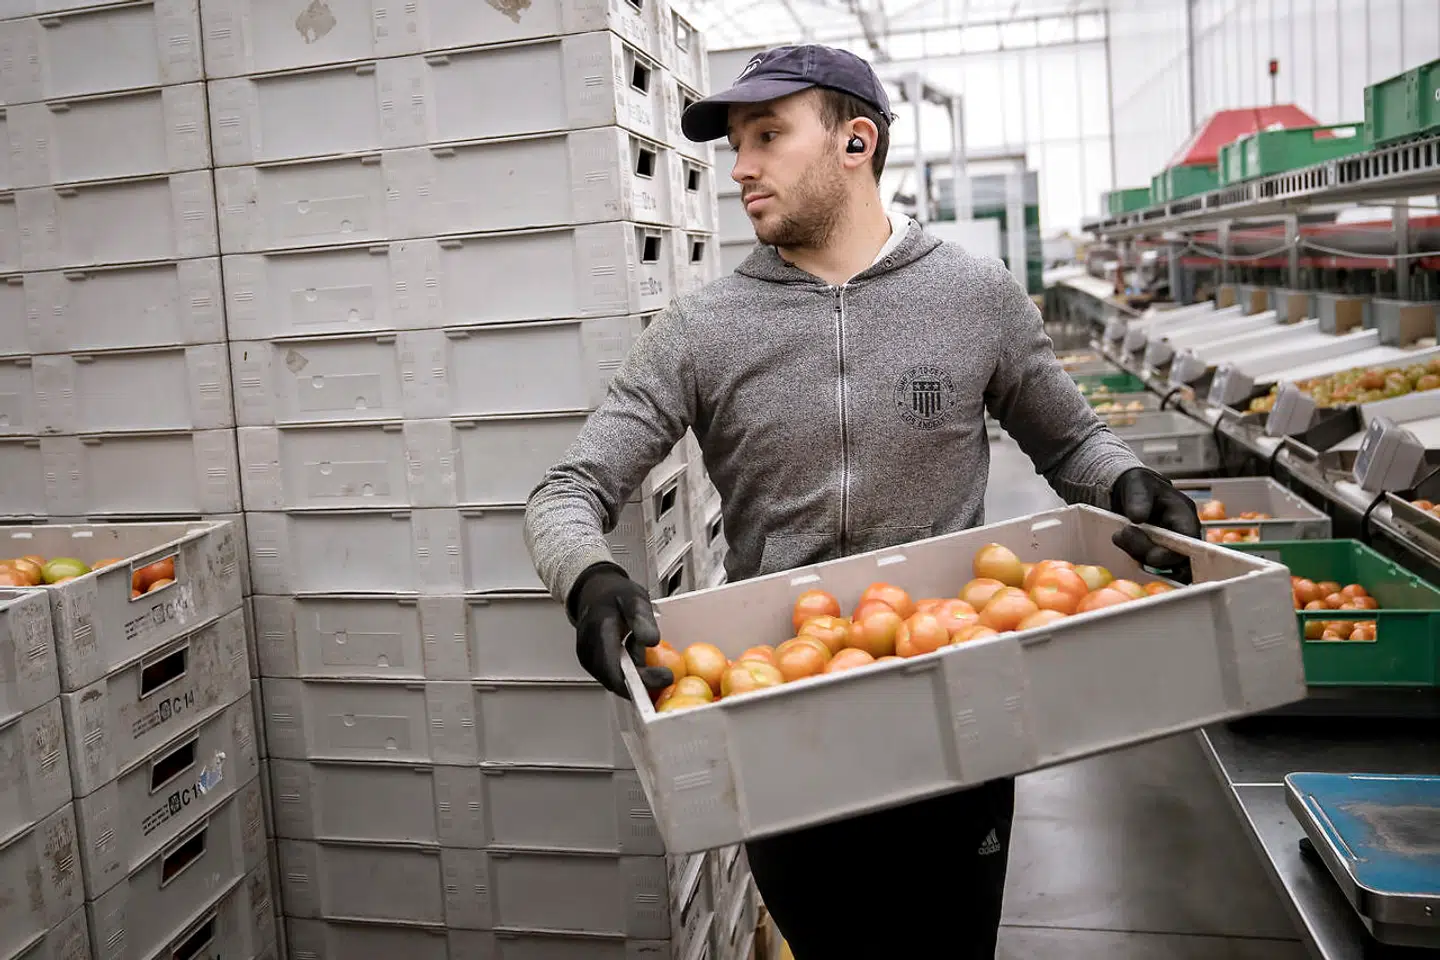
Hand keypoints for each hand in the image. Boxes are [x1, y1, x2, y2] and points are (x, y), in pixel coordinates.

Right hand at [570, 563, 673, 698]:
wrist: (595, 593)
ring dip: (634, 673)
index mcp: (599, 631)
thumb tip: (651, 640)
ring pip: (614, 681)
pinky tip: (631, 652)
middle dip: (641, 678)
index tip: (666, 676)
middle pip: (616, 680)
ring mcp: (586, 658)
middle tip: (658, 663)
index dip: (642, 680)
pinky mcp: (590, 663)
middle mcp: (588, 649)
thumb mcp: (634, 599)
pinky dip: (627, 670)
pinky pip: (612, 676)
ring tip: (637, 646)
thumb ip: (642, 617)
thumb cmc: (614, 596)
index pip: (616, 670)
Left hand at [1109, 467, 1201, 581]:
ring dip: (1139, 555)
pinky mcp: (1159, 552)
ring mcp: (1172, 544)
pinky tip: (1123, 547)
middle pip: (1178, 558)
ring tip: (1119, 536)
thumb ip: (1138, 498)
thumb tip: (1138, 517)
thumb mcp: (1137, 483)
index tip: (1151, 557)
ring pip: (1164, 565)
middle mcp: (1182, 532)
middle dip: (1149, 553)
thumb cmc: (1138, 485)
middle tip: (1123, 537)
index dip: (1174, 553)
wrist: (1128, 492)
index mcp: (1184, 513)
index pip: (1189, 539)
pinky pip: (1154, 567)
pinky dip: (1136, 561)